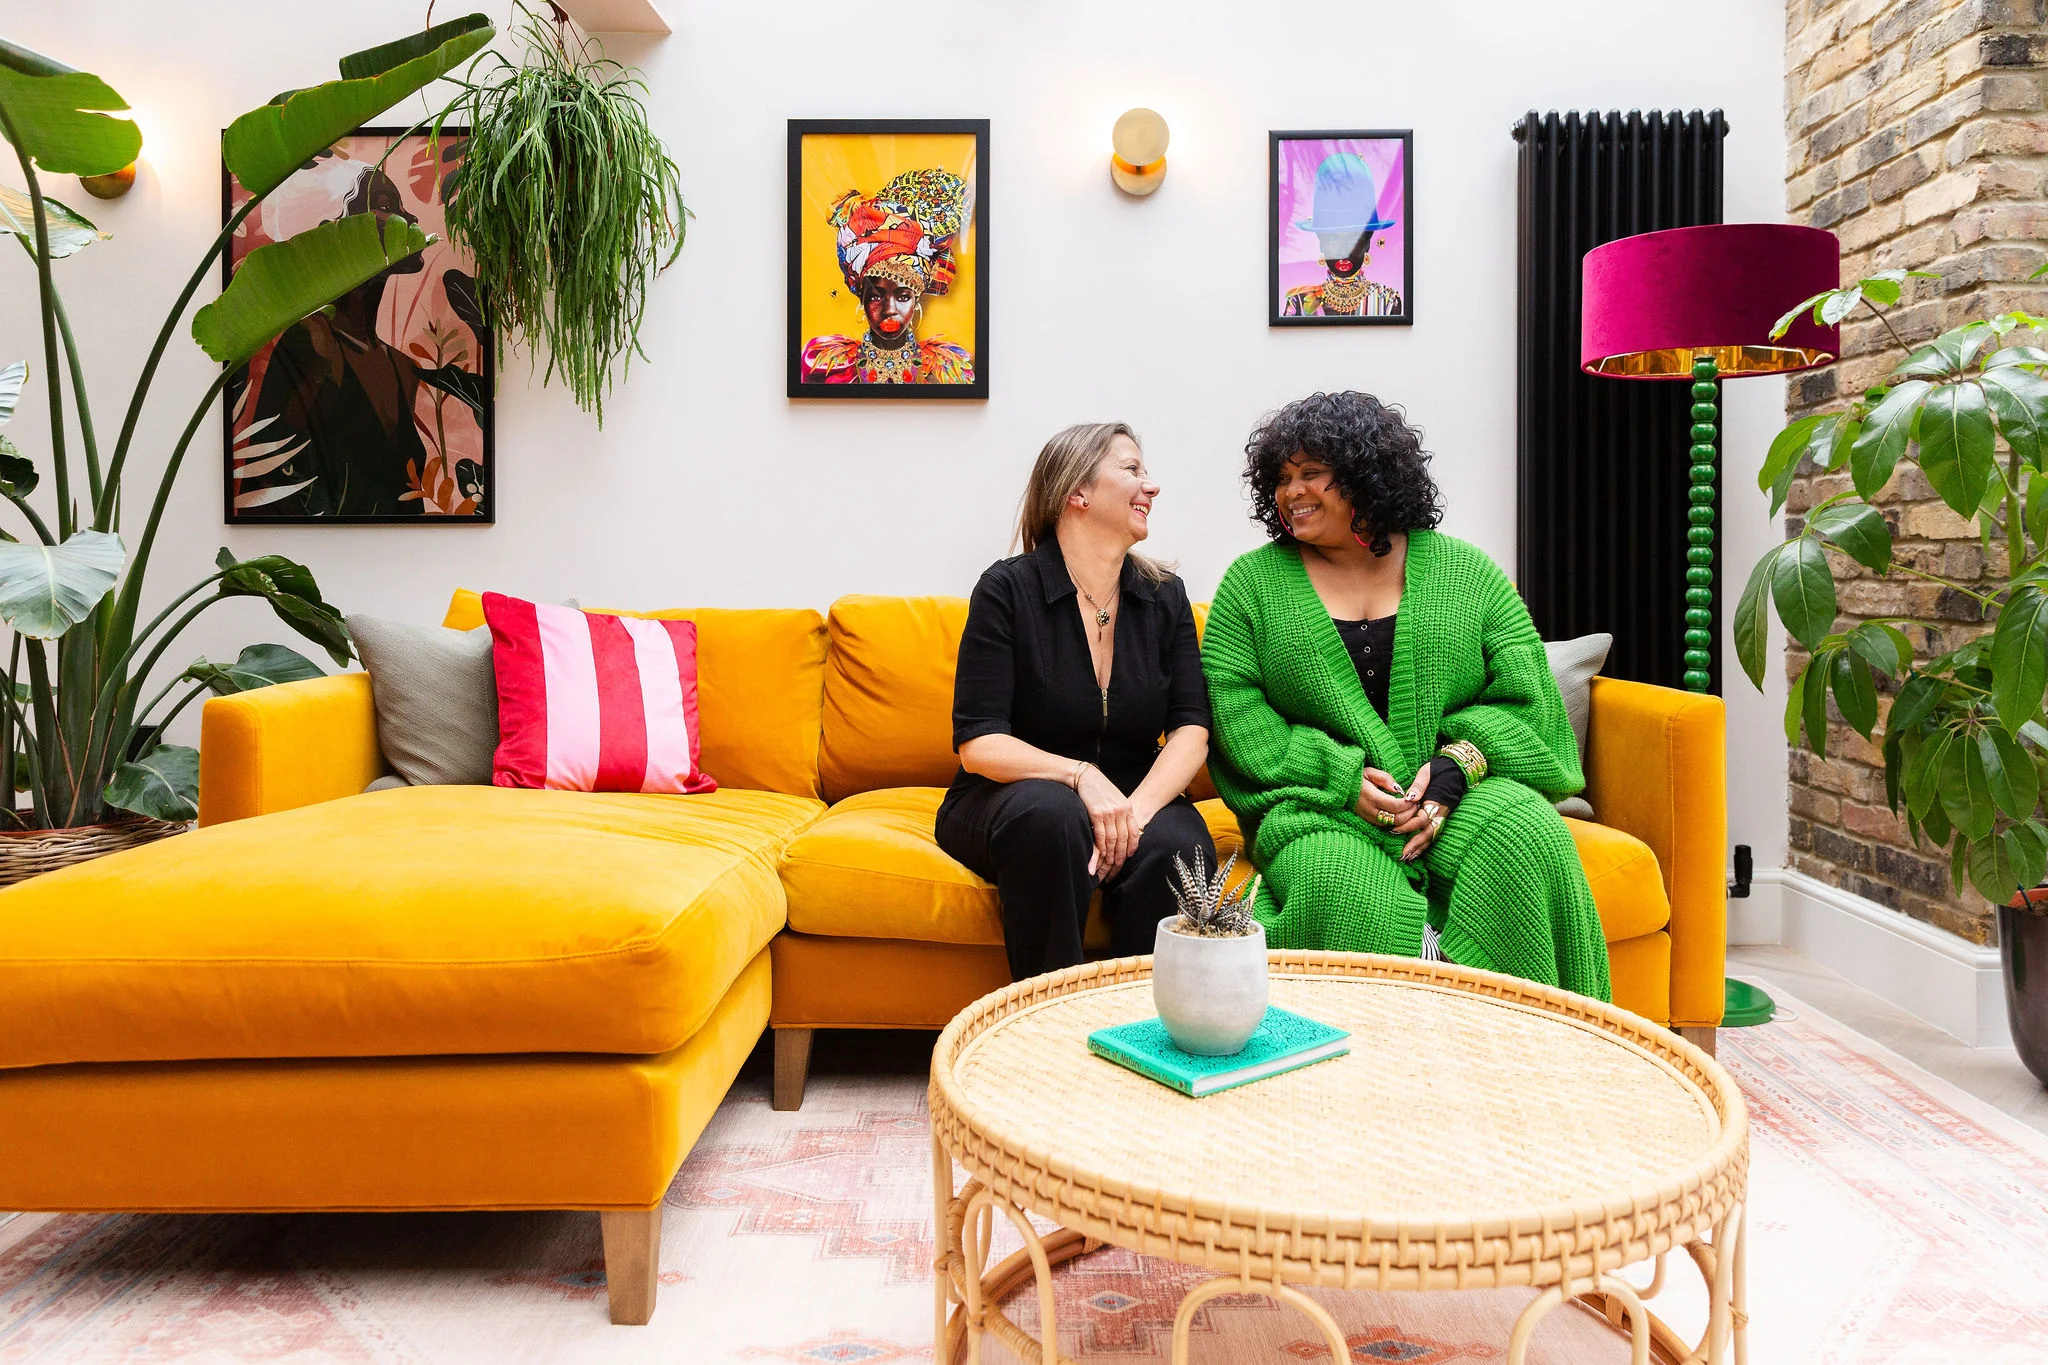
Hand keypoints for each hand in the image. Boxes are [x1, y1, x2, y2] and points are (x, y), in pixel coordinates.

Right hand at [1077, 765, 1139, 880]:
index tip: (1128, 857)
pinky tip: (1100, 857)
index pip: (1134, 833)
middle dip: (1121, 857)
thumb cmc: (1100, 789)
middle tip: (1116, 869)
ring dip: (1110, 856)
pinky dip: (1101, 849)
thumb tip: (1123, 829)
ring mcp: (1109, 813)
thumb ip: (1121, 813)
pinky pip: (1101, 836)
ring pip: (1113, 840)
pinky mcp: (1096, 814)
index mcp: (1128, 808)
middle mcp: (1121, 811)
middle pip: (1124, 840)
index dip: (1132, 847)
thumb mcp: (1116, 799)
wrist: (1086, 777)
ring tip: (1108, 867)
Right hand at [1356, 767, 1413, 829]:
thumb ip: (1385, 779)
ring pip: (1392, 825)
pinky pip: (1386, 825)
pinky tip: (1401, 814)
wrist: (1341, 788)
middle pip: (1396, 819)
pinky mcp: (1369, 822)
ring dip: (1404, 819)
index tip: (1413, 798)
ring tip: (1410, 809)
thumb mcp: (1369, 772)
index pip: (1395, 806)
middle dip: (1409, 814)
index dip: (1407, 804)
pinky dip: (1396, 822)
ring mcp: (1369, 818)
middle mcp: (1370, 811)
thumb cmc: (1356, 778)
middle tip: (1415, 805)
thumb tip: (1398, 789)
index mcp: (1372, 797)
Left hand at [1395, 769, 1447, 862]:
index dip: (1408, 826)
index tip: (1394, 830)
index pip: (1422, 819)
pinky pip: (1433, 834)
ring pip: (1431, 836)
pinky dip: (1424, 845)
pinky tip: (1415, 853)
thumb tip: (1409, 797)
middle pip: (1428, 833)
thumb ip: (1418, 785)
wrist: (1456, 769)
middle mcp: (1440, 812)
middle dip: (1414, 845)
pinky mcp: (1441, 818)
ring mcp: (1442, 817)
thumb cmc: (1439, 769)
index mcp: (1436, 801)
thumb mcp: (1427, 772)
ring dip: (1419, 848)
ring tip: (1406, 858)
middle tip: (1401, 855)